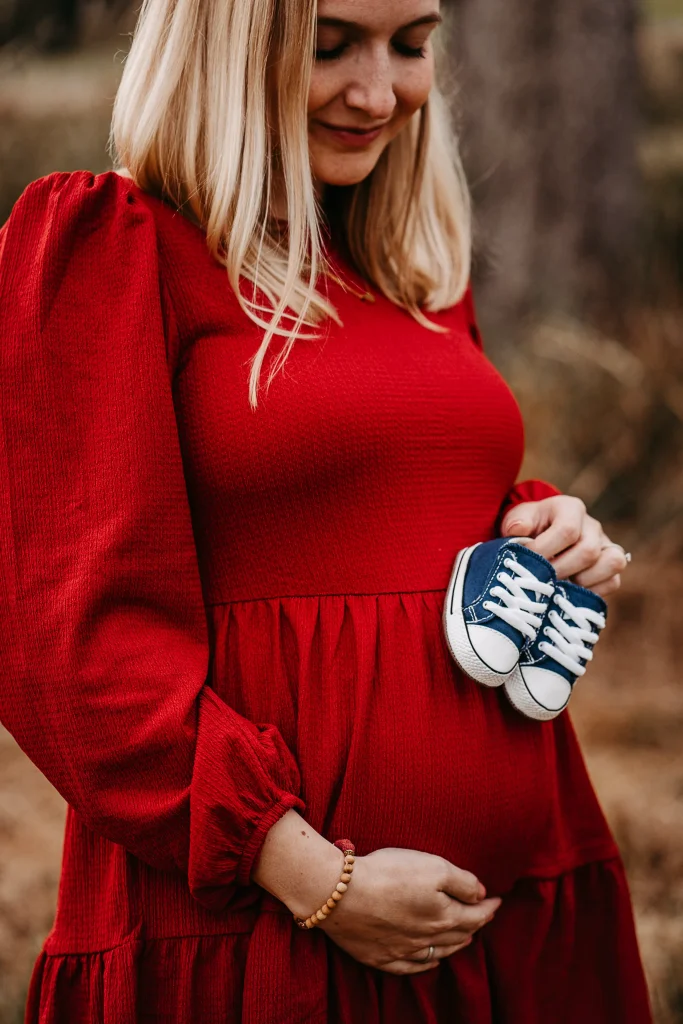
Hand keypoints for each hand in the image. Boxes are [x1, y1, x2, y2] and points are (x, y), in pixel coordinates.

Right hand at [317, 847, 500, 974]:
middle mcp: (427, 937)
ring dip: (456, 944)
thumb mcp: (433, 866)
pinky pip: (411, 966)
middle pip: (459, 934)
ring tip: (467, 937)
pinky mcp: (380, 955)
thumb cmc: (388, 874)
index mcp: (443, 915)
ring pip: (438, 951)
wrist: (340, 893)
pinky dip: (427, 963)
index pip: (475, 915)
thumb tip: (481, 894)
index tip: (498, 900)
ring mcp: (402, 950)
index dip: (489, 907)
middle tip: (485, 916)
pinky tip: (433, 959)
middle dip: (476, 924)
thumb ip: (462, 881)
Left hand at [500, 494, 628, 597]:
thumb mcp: (517, 519)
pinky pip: (613, 582)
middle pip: (589, 551)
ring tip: (558, 585)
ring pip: (611, 563)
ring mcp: (606, 545)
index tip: (525, 561)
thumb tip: (519, 529)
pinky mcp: (610, 565)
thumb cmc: (528, 527)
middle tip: (540, 579)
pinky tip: (570, 592)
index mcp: (570, 508)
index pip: (568, 530)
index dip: (545, 550)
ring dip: (581, 581)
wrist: (539, 535)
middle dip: (561, 570)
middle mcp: (593, 525)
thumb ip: (516, 523)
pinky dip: (592, 592)